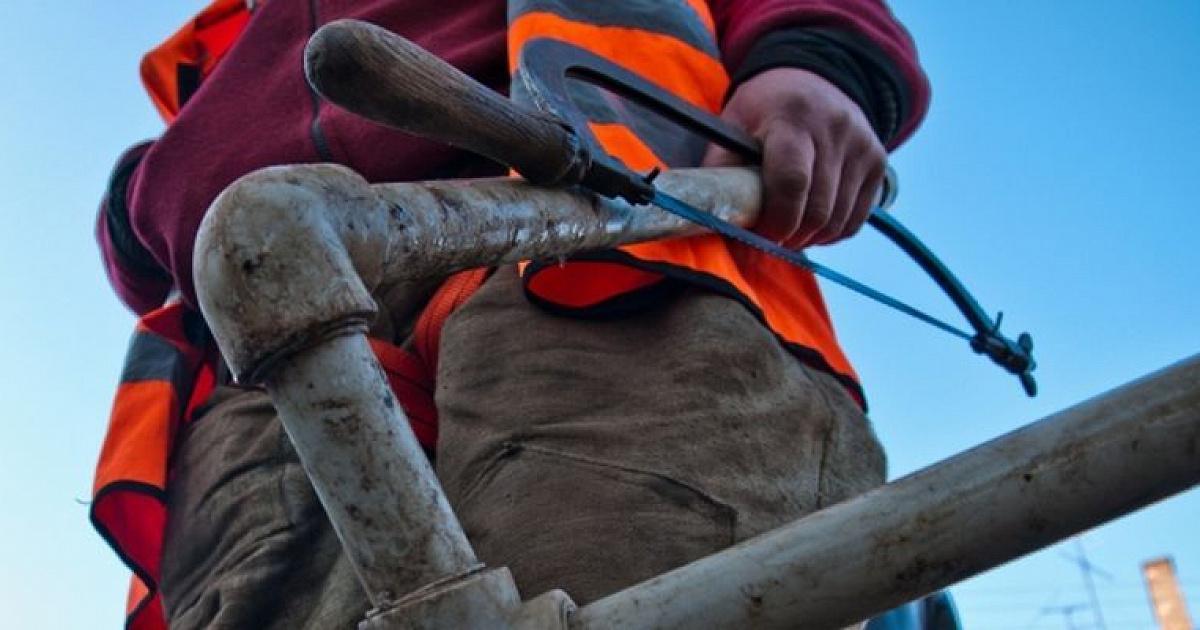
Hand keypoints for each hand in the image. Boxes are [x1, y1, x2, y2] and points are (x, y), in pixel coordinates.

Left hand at [703, 68, 885, 248]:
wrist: (811, 77)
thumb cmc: (763, 109)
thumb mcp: (733, 127)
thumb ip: (722, 172)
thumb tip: (714, 225)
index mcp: (793, 117)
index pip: (791, 182)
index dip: (775, 221)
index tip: (760, 235)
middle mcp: (835, 128)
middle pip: (817, 210)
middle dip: (791, 237)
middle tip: (770, 240)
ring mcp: (862, 144)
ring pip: (837, 221)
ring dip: (810, 239)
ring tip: (788, 233)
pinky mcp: (878, 160)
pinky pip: (856, 219)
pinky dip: (832, 233)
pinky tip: (812, 226)